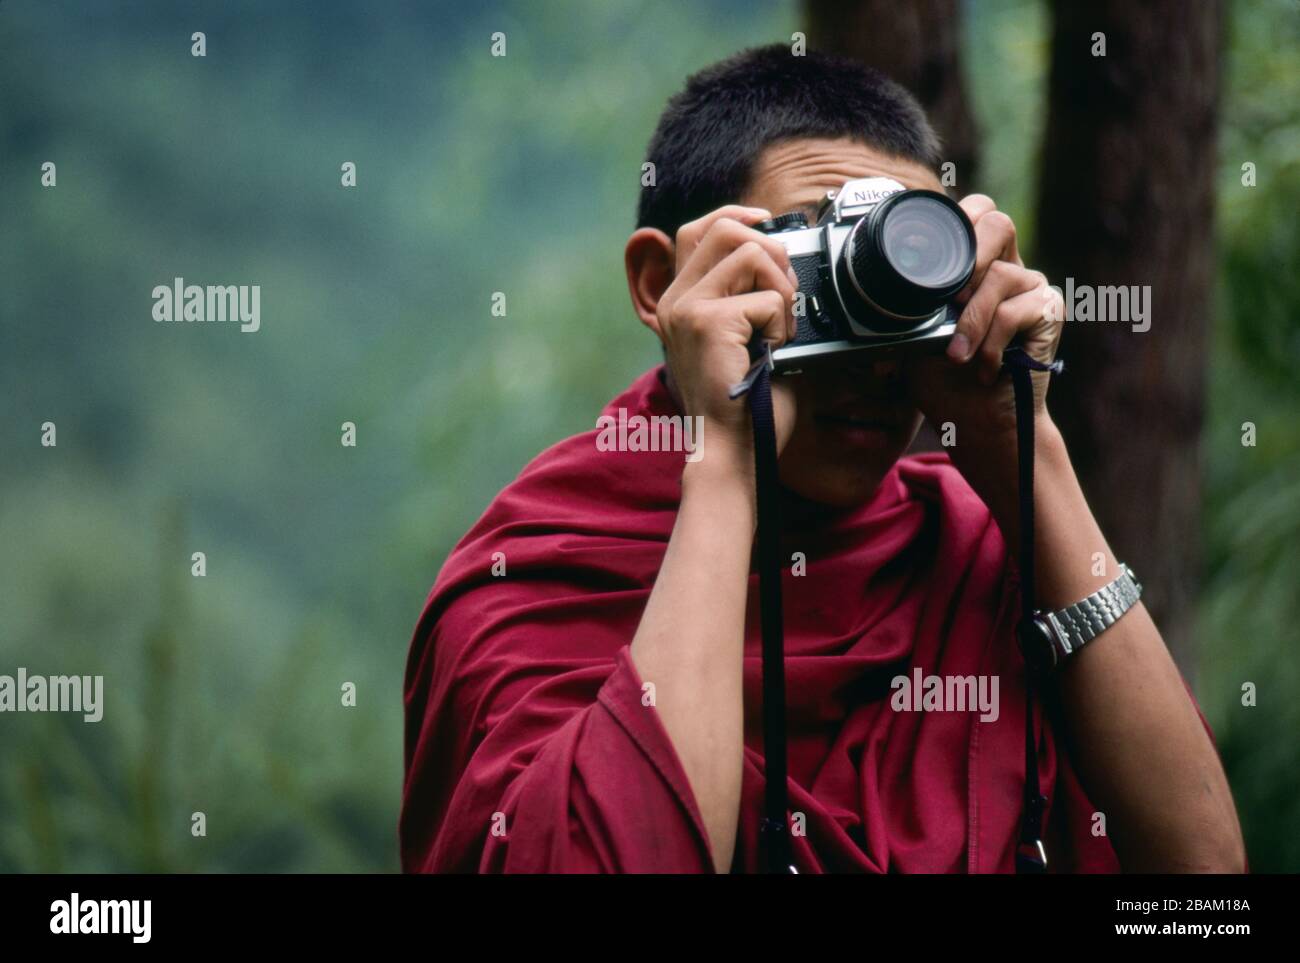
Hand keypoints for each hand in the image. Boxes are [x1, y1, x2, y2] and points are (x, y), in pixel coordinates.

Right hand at [648, 206, 800, 463]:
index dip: (737, 215)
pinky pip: (767, 297)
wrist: (733, 450)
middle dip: (771, 250)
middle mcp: (675, 301)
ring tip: (780, 328)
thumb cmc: (744, 406)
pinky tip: (774, 350)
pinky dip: (782, 321)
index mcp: (680, 302)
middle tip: (784, 295)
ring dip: (781, 287)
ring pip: (750, 253)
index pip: (699, 230)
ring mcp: (687, 309)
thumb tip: (787, 264)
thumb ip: (751, 297)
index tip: (767, 223)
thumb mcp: (745, 340)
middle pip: (724, 227)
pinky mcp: (707, 323)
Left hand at [904, 196, 1064, 499]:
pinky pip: (1016, 310)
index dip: (953, 220)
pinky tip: (983, 367)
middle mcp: (1007, 268)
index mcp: (974, 266)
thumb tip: (865, 296)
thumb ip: (904, 307)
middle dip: (968, 256)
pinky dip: (991, 341)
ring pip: (1000, 274)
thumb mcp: (910, 338)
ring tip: (956, 356)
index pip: (973, 213)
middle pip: (997, 221)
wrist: (976, 424)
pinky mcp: (1049, 312)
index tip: (925, 258)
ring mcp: (1032, 287)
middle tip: (948, 298)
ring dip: (971, 320)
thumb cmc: (944, 382)